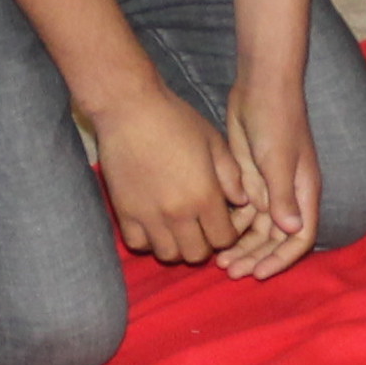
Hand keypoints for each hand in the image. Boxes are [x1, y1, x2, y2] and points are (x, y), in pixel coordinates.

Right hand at [96, 82, 249, 263]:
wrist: (129, 109)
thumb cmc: (176, 120)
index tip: (222, 221)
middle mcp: (177, 213)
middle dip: (204, 244)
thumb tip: (241, 201)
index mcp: (204, 196)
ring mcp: (148, 216)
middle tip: (201, 226)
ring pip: (168, 255)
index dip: (227, 234)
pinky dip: (148, 241)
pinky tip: (153, 224)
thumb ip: (231, 175)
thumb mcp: (214, 142)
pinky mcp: (124, 212)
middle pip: (196, 254)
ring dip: (177, 246)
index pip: (224, 239)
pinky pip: (138, 245)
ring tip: (177, 227)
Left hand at [216, 75, 321, 279]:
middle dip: (256, 256)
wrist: (261, 87)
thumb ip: (283, 196)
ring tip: (219, 262)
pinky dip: (231, 226)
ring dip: (242, 246)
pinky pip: (242, 212)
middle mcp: (289, 196)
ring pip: (256, 229)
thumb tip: (291, 231)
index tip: (259, 273)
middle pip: (275, 239)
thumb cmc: (277, 121)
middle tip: (230, 271)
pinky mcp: (249, 179)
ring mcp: (269, 188)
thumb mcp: (279, 160)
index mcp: (303, 194)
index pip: (299, 238)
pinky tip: (214, 237)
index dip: (281, 258)